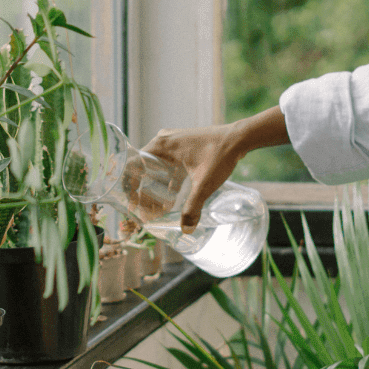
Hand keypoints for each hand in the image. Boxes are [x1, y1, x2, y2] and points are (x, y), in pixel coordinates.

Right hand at [143, 106, 289, 230]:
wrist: (240, 138)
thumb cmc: (220, 155)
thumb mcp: (204, 184)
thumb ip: (193, 207)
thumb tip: (186, 229)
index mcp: (161, 145)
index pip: (133, 165)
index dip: (129, 186)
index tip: (131, 203)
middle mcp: (163, 141)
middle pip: (143, 168)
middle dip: (142, 191)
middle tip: (142, 210)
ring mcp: (173, 142)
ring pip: (155, 168)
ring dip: (154, 187)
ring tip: (154, 208)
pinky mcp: (183, 147)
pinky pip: (167, 165)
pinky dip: (166, 181)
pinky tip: (171, 199)